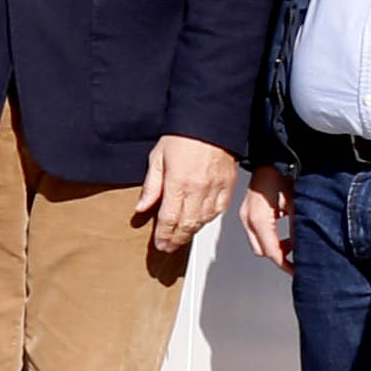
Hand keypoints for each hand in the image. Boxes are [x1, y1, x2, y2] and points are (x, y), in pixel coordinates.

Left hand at [135, 134, 236, 253]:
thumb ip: (151, 186)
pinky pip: (218, 211)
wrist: (210, 122)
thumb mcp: (157, 158)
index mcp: (178, 183)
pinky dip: (208, 219)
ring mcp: (215, 189)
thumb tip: (141, 208)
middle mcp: (198, 190)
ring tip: (181, 238)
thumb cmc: (183, 136)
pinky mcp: (228, 187)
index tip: (159, 244)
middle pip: (187, 224)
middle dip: (176, 239)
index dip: (163, 235)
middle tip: (168, 248)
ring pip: (203, 221)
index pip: (169, 219)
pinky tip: (200, 222)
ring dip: (191, 232)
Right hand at [236, 162, 294, 269]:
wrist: (273, 158)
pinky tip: (281, 233)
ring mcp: (245, 215)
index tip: (297, 271)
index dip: (285, 264)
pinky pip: (256, 233)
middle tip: (296, 259)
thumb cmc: (283, 175)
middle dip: (279, 257)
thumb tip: (302, 249)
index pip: (271, 252)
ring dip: (274, 247)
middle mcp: (248, 219)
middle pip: (261, 251)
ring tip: (291, 245)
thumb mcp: (297, 205)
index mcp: (259, 220)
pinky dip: (269, 237)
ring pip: (257, 243)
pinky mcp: (248, 211)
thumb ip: (297, 230)